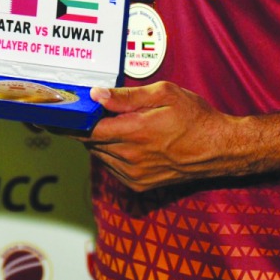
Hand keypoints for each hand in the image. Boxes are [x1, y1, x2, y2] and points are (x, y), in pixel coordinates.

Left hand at [80, 81, 243, 192]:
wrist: (219, 149)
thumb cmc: (195, 117)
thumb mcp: (164, 94)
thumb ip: (126, 96)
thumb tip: (97, 95)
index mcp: (134, 132)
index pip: (87, 130)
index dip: (71, 121)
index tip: (60, 113)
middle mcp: (130, 157)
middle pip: (90, 142)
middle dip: (86, 126)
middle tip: (89, 111)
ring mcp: (134, 174)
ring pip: (100, 154)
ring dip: (100, 140)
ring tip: (114, 123)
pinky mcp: (139, 184)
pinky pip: (112, 167)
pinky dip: (111, 153)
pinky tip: (126, 140)